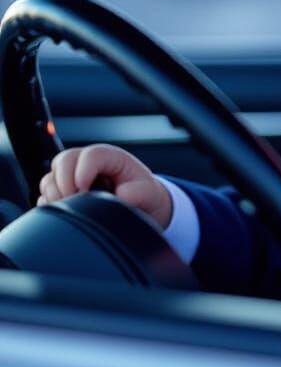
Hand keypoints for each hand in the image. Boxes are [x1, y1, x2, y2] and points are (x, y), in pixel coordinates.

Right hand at [36, 143, 172, 229]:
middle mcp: (89, 163)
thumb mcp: (149, 193)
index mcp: (111, 158)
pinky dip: (49, 203)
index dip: (83, 172)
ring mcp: (73, 175)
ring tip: (71, 207)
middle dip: (64, 182)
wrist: (140, 206)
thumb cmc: (144, 194)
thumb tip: (120, 195)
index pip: (91, 155)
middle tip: (73, 200)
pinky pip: (45, 193)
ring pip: (51, 176)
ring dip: (55, 193)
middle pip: (64, 160)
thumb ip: (137, 192)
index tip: (84, 191)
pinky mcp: (63, 190)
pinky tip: (65, 211)